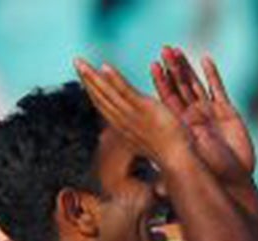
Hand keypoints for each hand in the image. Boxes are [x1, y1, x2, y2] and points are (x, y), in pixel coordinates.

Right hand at [73, 56, 189, 165]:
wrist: (180, 162)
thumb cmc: (172, 154)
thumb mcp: (153, 140)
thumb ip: (145, 132)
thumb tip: (142, 133)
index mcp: (126, 128)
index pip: (105, 106)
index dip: (94, 90)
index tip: (86, 76)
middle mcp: (124, 122)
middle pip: (101, 97)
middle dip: (87, 79)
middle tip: (77, 61)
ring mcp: (133, 116)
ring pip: (108, 93)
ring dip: (93, 76)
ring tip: (80, 61)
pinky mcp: (145, 109)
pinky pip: (126, 92)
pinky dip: (114, 79)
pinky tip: (103, 66)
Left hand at [151, 47, 254, 180]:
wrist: (233, 182)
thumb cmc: (208, 176)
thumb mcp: (185, 163)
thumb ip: (172, 156)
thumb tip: (151, 153)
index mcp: (181, 126)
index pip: (168, 99)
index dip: (161, 82)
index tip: (153, 66)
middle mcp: (193, 117)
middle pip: (181, 87)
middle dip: (173, 69)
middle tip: (165, 50)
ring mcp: (210, 113)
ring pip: (196, 84)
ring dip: (187, 68)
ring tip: (177, 51)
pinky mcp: (228, 112)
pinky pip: (218, 89)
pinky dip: (211, 75)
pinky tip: (205, 60)